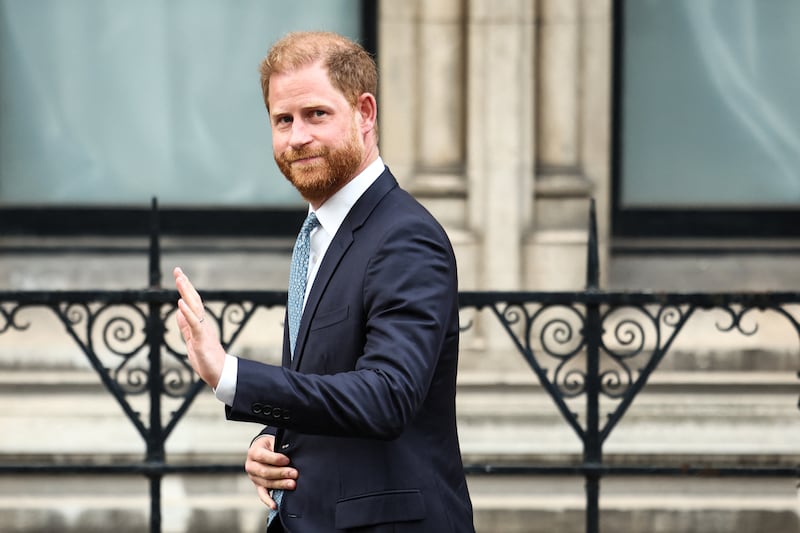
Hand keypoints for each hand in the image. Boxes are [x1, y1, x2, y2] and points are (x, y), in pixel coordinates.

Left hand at [173, 267, 225, 387]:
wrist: (220, 373)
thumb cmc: (207, 359)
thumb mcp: (192, 340)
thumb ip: (186, 326)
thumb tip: (178, 312)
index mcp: (199, 323)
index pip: (191, 302)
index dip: (185, 288)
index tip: (179, 275)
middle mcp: (202, 323)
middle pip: (193, 300)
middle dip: (185, 285)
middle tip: (178, 270)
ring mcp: (203, 330)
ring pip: (194, 307)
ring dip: (186, 293)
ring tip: (180, 280)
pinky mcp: (201, 339)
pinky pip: (194, 324)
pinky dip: (187, 313)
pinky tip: (180, 303)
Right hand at [245, 435, 297, 508]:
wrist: (262, 450)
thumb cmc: (269, 446)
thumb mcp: (272, 442)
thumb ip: (278, 448)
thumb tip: (289, 455)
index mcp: (253, 452)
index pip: (263, 456)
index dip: (275, 459)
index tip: (287, 460)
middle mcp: (251, 466)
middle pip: (265, 472)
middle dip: (281, 473)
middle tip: (294, 473)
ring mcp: (254, 477)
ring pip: (266, 483)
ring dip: (280, 484)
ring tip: (292, 484)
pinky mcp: (258, 486)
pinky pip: (262, 494)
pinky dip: (268, 501)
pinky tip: (275, 505)